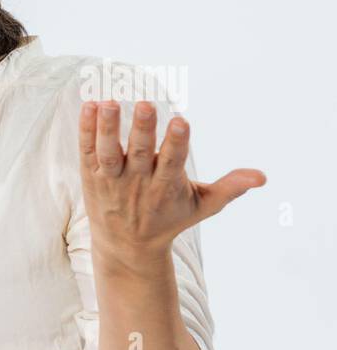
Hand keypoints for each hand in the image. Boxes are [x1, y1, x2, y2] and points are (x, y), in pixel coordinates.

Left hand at [78, 99, 265, 268]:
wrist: (127, 247)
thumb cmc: (169, 219)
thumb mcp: (202, 206)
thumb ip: (229, 189)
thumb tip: (262, 177)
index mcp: (165, 186)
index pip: (172, 163)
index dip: (176, 143)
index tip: (182, 122)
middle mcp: (137, 182)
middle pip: (139, 153)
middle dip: (143, 130)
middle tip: (146, 104)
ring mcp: (112, 179)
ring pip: (108, 152)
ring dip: (108, 128)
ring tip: (109, 103)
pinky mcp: (92, 176)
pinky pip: (88, 151)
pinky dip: (87, 130)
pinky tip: (90, 105)